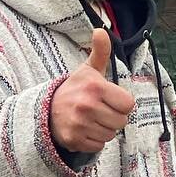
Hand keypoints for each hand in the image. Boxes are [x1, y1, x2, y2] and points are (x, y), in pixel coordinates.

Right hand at [49, 29, 135, 153]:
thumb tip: (101, 30)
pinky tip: (84, 129)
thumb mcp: (88, 70)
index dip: (121, 103)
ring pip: (111, 135)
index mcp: (95, 87)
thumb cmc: (75, 89)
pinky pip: (99, 145)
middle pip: (121, 122)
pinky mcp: (74, 140)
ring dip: (104, 129)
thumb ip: (100, 52)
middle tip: (100, 110)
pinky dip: (94, 140)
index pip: (128, 104)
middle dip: (113, 117)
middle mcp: (87, 106)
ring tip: (91, 119)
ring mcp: (79, 124)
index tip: (109, 99)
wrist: (47, 109)